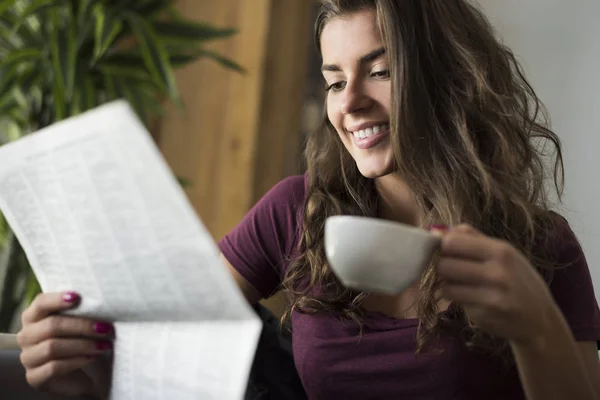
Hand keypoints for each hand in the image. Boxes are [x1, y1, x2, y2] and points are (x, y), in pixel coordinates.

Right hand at [17, 292, 113, 398]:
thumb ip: (80, 312)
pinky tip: (92, 357)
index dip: (57, 299)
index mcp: (33, 317)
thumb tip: (99, 301)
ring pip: (52, 347)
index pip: (40, 303)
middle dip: (82, 326)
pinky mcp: (34, 377)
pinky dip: (77, 361)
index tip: (78, 297)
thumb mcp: (77, 324)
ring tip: (104, 345)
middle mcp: (26, 336)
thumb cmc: (77, 341)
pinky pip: (54, 367)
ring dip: (83, 345)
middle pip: (51, 326)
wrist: (74, 376)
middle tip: (105, 328)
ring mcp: (28, 358)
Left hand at [433, 224, 558, 344]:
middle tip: (452, 270)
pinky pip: (455, 301)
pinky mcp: (484, 316)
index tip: (447, 251)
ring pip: (446, 285)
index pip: (452, 242)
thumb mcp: (504, 252)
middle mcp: (497, 273)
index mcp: (501, 251)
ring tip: (463, 285)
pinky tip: (472, 299)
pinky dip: (457, 299)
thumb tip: (436, 230)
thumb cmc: (518, 279)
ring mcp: (491, 296)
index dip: (442, 246)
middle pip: (444, 264)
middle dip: (443, 267)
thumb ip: (471, 237)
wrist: (541, 318)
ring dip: (448, 285)